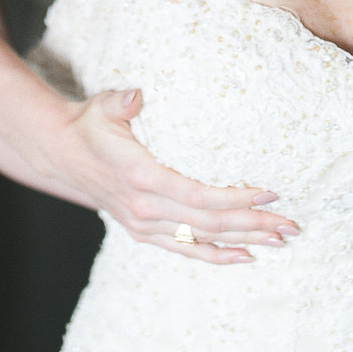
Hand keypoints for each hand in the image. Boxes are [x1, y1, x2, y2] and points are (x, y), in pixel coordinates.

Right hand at [46, 88, 299, 264]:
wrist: (62, 154)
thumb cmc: (90, 125)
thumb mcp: (102, 105)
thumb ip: (121, 101)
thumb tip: (136, 94)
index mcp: (142, 178)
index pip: (199, 196)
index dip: (237, 198)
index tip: (270, 193)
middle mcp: (146, 209)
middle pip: (210, 223)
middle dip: (254, 225)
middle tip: (290, 225)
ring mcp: (145, 225)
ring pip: (202, 240)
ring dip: (243, 242)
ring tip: (279, 241)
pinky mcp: (144, 232)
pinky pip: (185, 249)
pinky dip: (215, 256)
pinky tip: (243, 257)